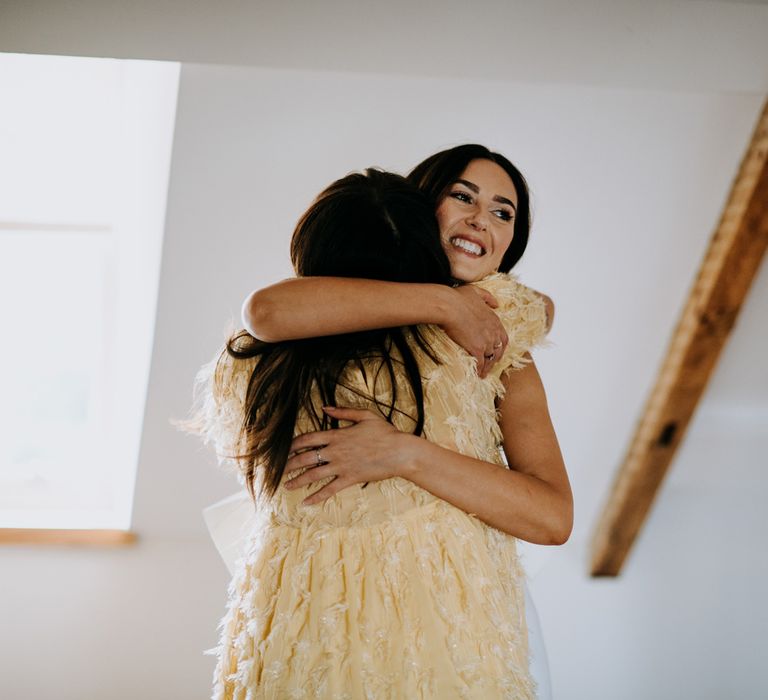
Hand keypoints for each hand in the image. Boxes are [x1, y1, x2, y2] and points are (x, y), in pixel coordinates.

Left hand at [283, 407, 412, 504]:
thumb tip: (325, 408)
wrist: (400, 452)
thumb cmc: (385, 432)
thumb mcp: (365, 416)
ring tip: (286, 486)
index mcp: (337, 435)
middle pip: (305, 458)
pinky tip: (306, 503)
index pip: (308, 439)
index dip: (293, 444)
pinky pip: (329, 490)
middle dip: (289, 465)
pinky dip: (316, 497)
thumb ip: (343, 412)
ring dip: (297, 481)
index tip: (283, 449)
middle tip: (277, 471)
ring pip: (313, 475)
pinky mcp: (350, 479)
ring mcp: (341, 467)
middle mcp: (335, 452)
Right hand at [440, 285, 507, 376]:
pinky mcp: (476, 349)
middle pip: (499, 350)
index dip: (500, 346)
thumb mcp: (476, 292)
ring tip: (483, 373)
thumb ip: (488, 297)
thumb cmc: (458, 298)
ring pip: (491, 359)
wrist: (449, 306)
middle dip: (495, 359)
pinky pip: (481, 363)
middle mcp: (493, 332)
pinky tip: (477, 374)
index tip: (496, 351)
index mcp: (494, 319)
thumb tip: (497, 304)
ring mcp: (486, 341)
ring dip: (488, 367)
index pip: (503, 337)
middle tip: (490, 364)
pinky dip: (480, 370)